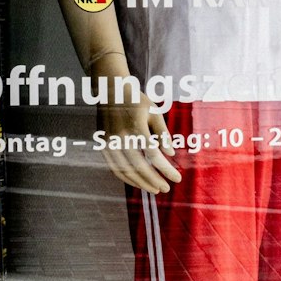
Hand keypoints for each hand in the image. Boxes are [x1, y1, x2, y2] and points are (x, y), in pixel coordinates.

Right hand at [94, 59, 181, 192]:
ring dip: (140, 182)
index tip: (177, 178)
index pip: (153, 155)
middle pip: (138, 166)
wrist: (110, 91)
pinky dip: (127, 178)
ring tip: (155, 189)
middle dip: (153, 180)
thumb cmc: (137, 101)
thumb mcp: (154, 112)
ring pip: (124, 170)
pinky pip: (114, 167)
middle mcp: (120, 136)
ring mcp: (109, 142)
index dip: (166, 169)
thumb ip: (163, 134)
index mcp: (135, 127)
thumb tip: (171, 154)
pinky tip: (138, 182)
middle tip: (166, 189)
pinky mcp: (103, 145)